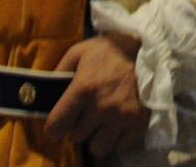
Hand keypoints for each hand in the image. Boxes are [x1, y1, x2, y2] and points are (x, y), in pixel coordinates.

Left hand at [44, 32, 148, 157]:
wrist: (150, 48)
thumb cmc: (110, 50)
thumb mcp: (80, 51)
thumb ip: (60, 71)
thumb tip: (46, 93)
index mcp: (83, 88)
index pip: (56, 126)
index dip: (53, 128)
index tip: (57, 126)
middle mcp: (102, 107)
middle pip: (77, 137)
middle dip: (79, 126)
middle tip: (87, 113)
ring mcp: (122, 118)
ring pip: (98, 147)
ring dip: (97, 137)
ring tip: (102, 122)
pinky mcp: (139, 124)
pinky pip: (119, 147)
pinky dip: (117, 138)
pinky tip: (118, 123)